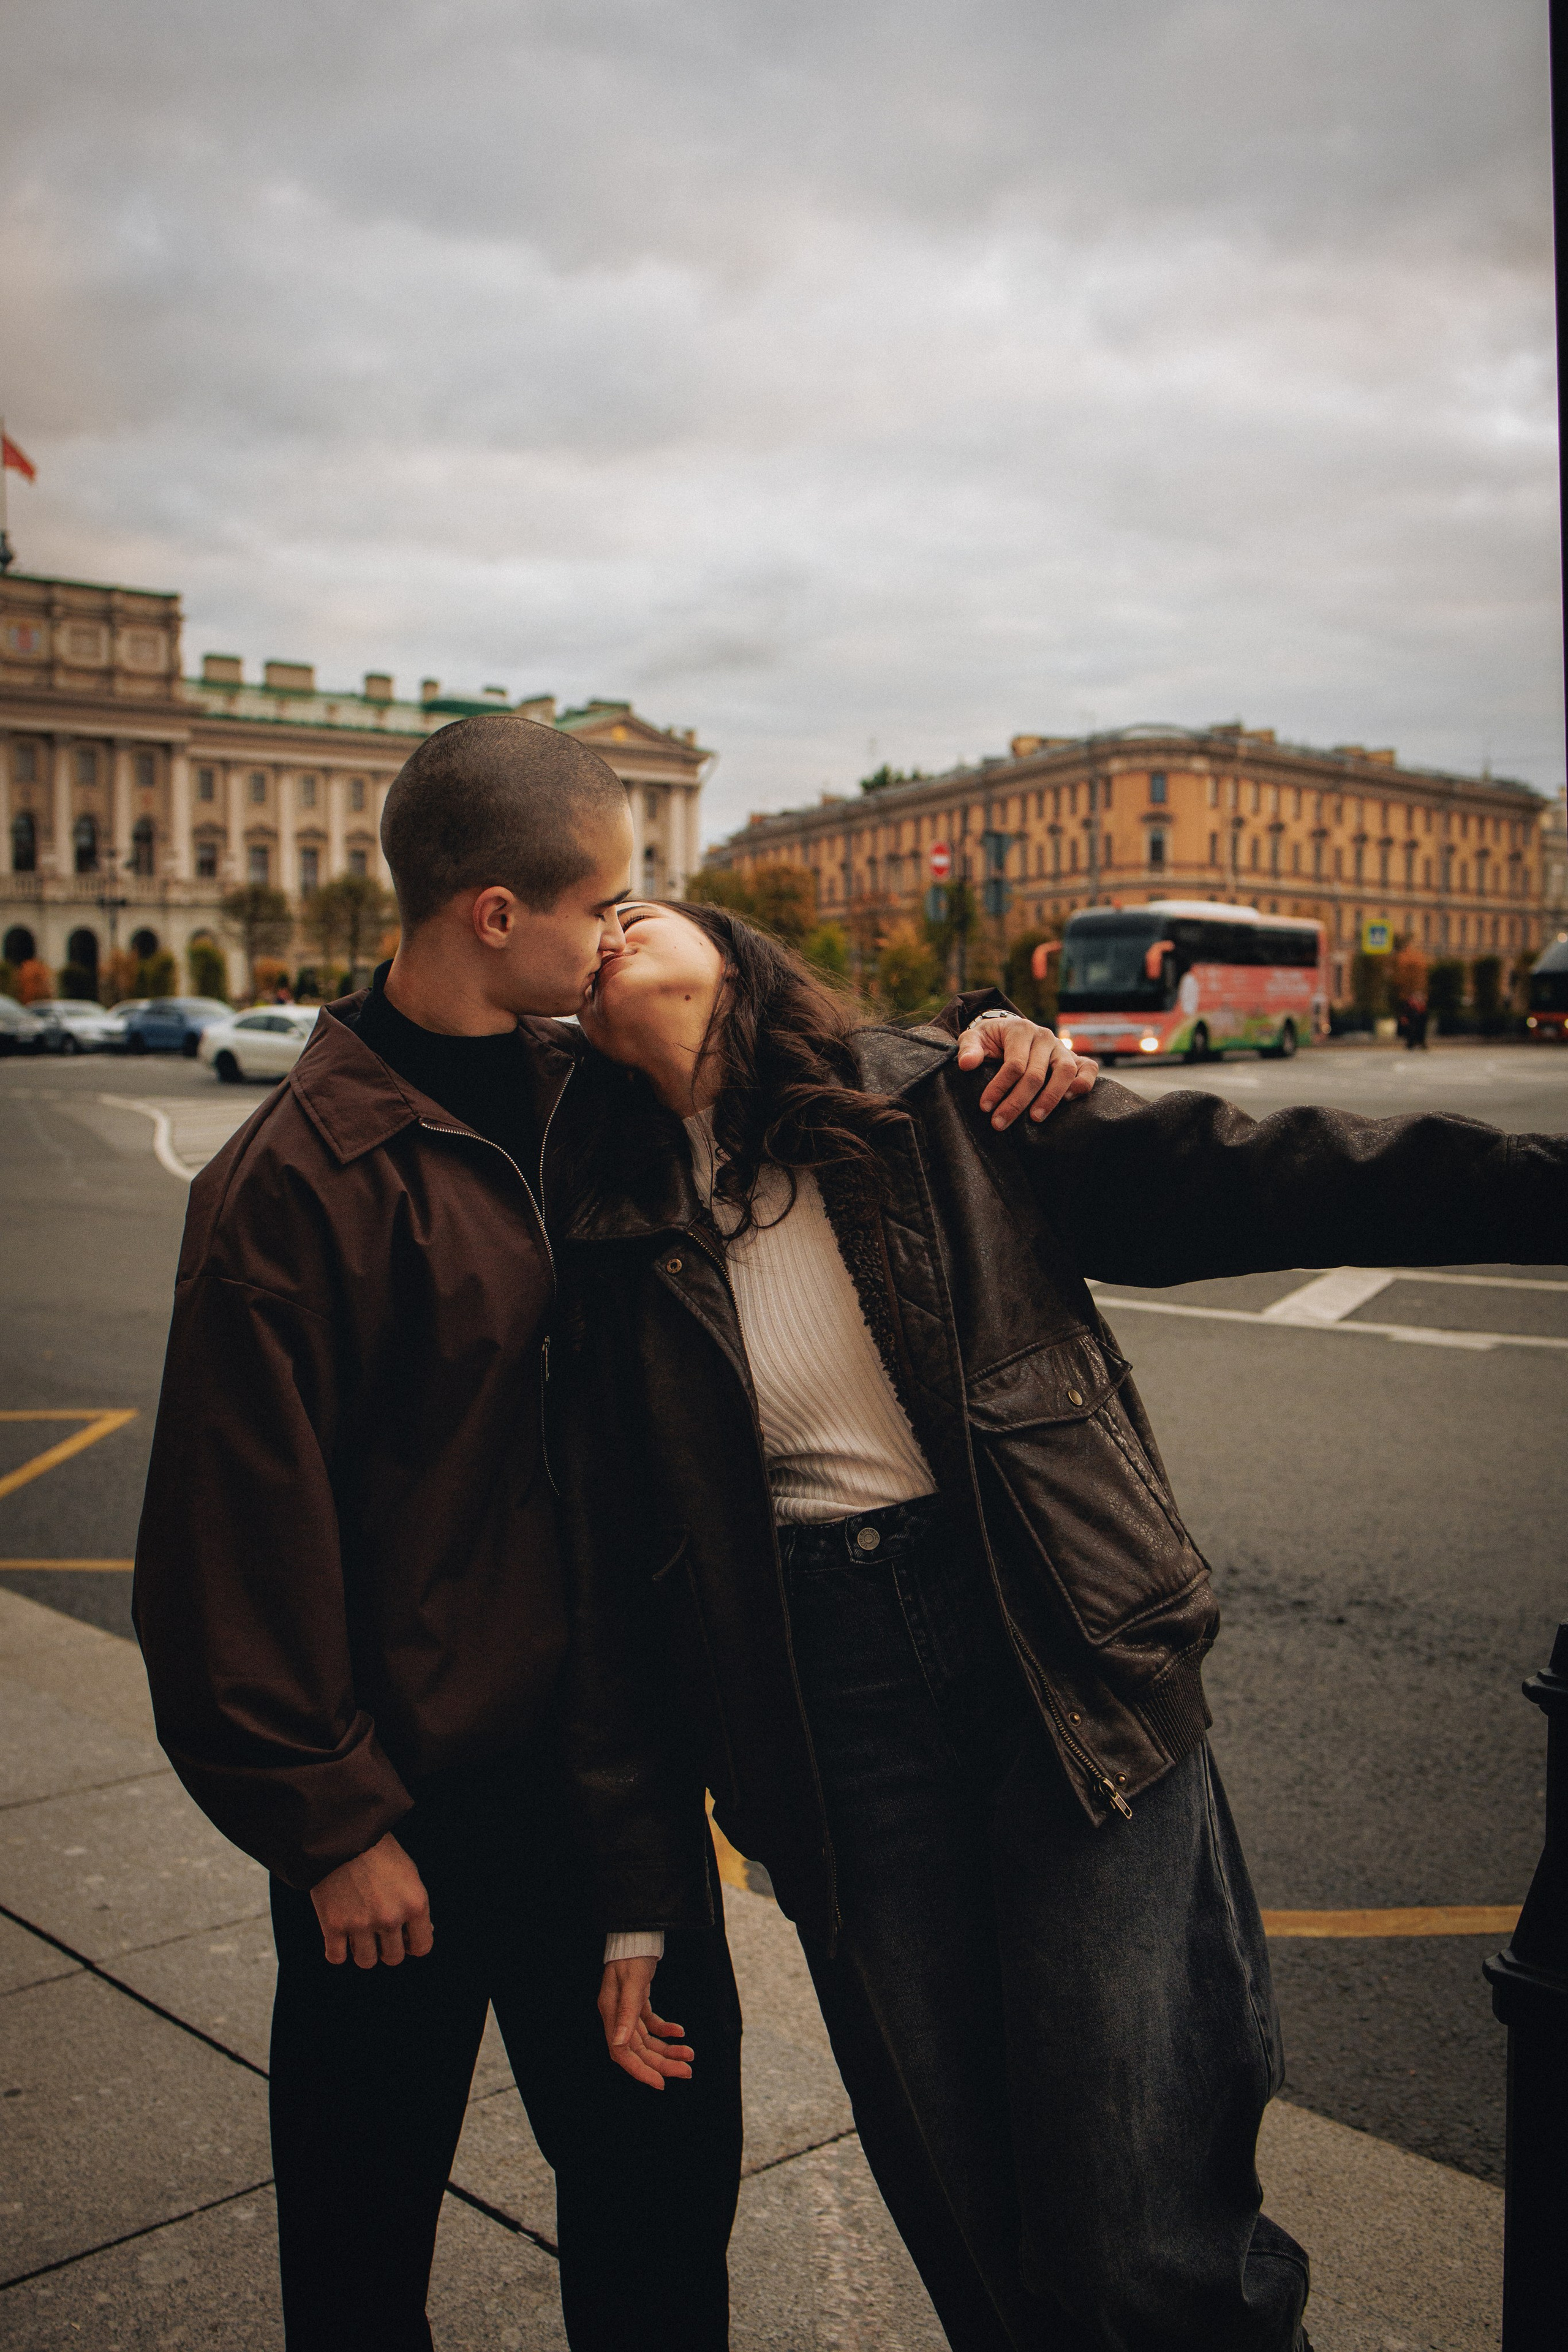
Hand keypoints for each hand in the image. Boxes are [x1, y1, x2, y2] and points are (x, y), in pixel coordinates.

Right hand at [310, 1831, 433, 1968]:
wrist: (341, 1831)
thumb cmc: (379, 1850)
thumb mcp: (409, 1873)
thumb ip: (416, 1906)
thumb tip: (426, 1933)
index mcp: (415, 1904)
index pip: (422, 1947)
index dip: (412, 1945)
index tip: (403, 1938)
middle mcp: (391, 1918)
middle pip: (393, 1959)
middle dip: (387, 1948)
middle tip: (377, 1932)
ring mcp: (361, 1924)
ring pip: (366, 1962)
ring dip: (362, 1951)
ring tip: (358, 1933)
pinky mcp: (333, 1925)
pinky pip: (336, 1958)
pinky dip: (337, 1951)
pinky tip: (339, 1936)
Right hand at [598, 1956, 695, 2089]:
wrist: (637, 1934)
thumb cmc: (633, 1955)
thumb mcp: (632, 1984)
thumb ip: (626, 2014)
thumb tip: (618, 2043)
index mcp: (611, 2014)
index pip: (622, 2052)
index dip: (640, 2070)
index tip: (661, 2084)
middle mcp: (617, 2016)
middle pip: (639, 2050)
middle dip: (662, 2063)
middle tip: (687, 2071)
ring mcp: (627, 2010)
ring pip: (647, 2040)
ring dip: (668, 2049)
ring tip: (690, 2055)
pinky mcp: (638, 2003)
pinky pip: (651, 2025)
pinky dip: (666, 2031)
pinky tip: (681, 2033)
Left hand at [956, 1014, 1099, 1129]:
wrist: (1010, 1032)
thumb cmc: (991, 1040)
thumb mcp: (975, 1038)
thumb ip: (969, 1049)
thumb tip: (967, 1064)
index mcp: (1020, 1030)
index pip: (1014, 1064)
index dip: (1000, 1088)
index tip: (985, 1107)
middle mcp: (1045, 1037)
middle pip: (1036, 1074)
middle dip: (1017, 1102)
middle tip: (1000, 1123)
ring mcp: (1062, 1048)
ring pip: (1065, 1072)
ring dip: (1051, 1098)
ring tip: (1035, 1118)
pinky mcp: (1075, 1058)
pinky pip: (1089, 1069)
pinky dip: (1082, 1084)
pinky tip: (1067, 1101)